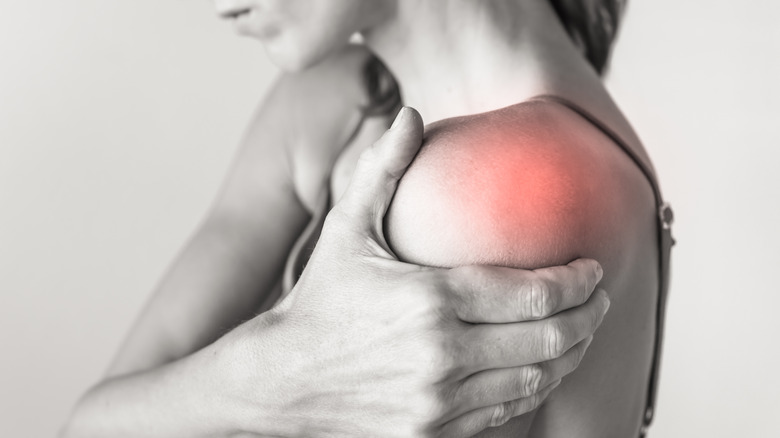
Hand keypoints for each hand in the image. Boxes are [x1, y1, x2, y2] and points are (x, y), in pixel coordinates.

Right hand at [225, 107, 609, 437]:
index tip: (591, 269)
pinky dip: (532, 388)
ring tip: (578, 332)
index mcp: (430, 300)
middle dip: (589, 316)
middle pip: (549, 338)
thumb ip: (382, 171)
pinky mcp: (432, 433)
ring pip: (535, 380)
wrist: (279, 380)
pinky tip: (536, 369)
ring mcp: (439, 402)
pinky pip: (505, 412)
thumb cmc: (318, 301)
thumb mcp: (346, 230)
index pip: (535, 293)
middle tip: (598, 299)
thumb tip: (409, 114)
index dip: (577, 281)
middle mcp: (442, 355)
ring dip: (570, 355)